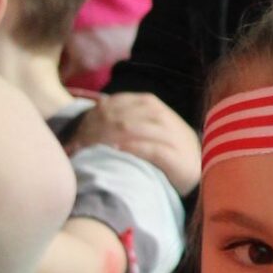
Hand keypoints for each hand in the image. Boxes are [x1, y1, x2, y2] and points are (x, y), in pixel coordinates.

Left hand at [66, 91, 201, 195]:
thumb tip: (92, 115)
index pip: (116, 105)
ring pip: (133, 130)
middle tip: (77, 148)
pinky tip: (116, 154)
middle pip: (122, 118)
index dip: (92, 119)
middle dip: (95, 133)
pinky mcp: (177, 157)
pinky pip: (151, 150)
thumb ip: (124, 118)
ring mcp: (171, 135)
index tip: (75, 136)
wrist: (197, 167)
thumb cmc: (163, 148)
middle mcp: (161, 116)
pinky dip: (131, 150)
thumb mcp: (144, 127)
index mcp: (150, 105)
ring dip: (107, 141)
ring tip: (90, 152)